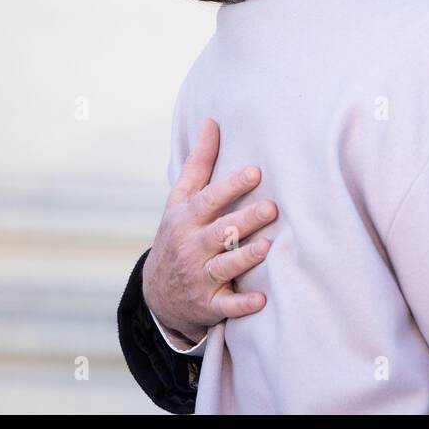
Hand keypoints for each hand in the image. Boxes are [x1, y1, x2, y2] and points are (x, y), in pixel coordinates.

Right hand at [142, 118, 276, 341]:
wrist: (157, 294)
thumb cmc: (179, 234)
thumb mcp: (180, 200)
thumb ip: (199, 163)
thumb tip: (211, 121)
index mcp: (186, 219)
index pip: (208, 200)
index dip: (231, 186)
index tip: (255, 171)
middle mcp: (191, 247)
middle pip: (219, 232)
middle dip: (244, 220)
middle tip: (271, 207)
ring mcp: (199, 278)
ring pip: (223, 267)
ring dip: (244, 258)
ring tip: (266, 246)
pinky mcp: (208, 305)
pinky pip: (227, 307)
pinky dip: (242, 306)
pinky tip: (262, 300)